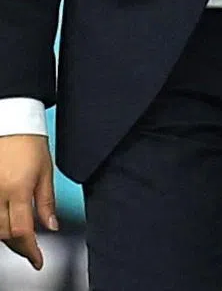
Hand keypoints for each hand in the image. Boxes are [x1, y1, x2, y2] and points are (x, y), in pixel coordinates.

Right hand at [0, 134, 56, 270]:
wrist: (11, 124)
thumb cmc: (30, 143)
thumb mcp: (46, 172)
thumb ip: (46, 202)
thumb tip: (52, 226)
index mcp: (18, 190)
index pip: (22, 231)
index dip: (30, 250)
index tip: (38, 260)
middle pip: (6, 233)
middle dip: (20, 246)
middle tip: (33, 252)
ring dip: (8, 238)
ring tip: (23, 241)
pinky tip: (8, 227)